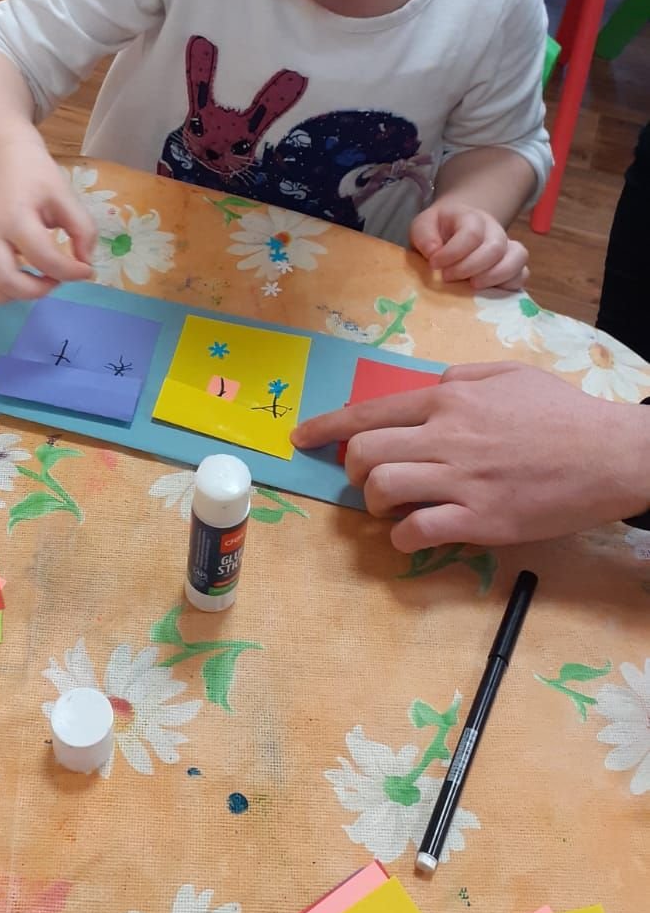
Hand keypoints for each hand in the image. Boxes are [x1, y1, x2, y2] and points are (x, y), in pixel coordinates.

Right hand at [0, 135, 95, 302]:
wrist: (1, 159)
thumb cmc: (36, 177)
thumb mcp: (66, 196)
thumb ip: (82, 230)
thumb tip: (85, 264)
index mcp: (15, 216)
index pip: (44, 258)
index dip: (70, 272)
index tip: (86, 270)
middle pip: (7, 280)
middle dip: (39, 290)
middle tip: (57, 279)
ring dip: (14, 295)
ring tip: (35, 281)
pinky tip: (15, 283)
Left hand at [292, 362, 649, 549]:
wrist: (610, 454)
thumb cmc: (563, 412)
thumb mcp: (509, 375)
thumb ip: (462, 376)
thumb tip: (430, 384)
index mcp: (450, 400)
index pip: (369, 411)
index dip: (326, 427)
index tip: (302, 440)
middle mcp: (447, 437)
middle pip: (365, 453)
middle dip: (351, 471)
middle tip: (364, 482)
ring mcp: (463, 481)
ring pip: (383, 490)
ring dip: (374, 505)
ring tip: (392, 508)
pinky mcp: (483, 520)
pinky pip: (419, 531)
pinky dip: (404, 537)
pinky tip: (415, 534)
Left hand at [410, 200, 528, 289]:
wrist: (453, 232)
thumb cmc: (437, 232)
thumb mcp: (422, 227)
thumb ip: (424, 236)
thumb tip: (434, 253)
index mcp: (471, 217)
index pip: (472, 233)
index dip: (453, 253)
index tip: (434, 265)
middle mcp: (494, 230)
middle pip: (495, 247)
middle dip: (469, 267)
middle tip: (448, 277)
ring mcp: (507, 247)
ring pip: (517, 258)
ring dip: (493, 277)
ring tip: (472, 285)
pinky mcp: (513, 266)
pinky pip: (522, 274)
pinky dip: (507, 284)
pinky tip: (486, 290)